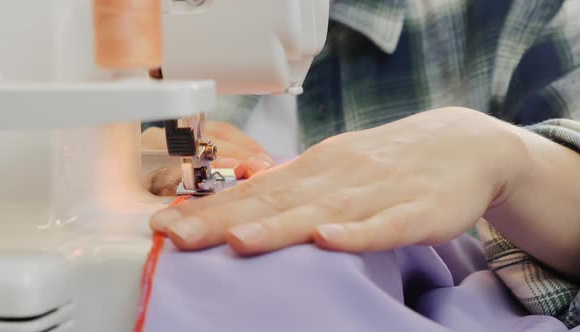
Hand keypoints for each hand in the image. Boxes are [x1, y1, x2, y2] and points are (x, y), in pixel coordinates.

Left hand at [150, 108, 527, 254]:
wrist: (461, 143)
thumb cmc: (387, 163)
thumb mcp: (335, 169)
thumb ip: (294, 189)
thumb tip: (243, 206)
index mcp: (316, 168)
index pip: (254, 192)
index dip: (209, 210)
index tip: (165, 225)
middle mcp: (338, 176)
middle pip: (275, 201)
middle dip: (223, 220)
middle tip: (176, 237)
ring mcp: (378, 191)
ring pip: (323, 211)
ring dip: (280, 227)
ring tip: (237, 240)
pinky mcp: (418, 210)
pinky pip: (385, 224)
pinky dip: (357, 233)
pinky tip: (329, 240)